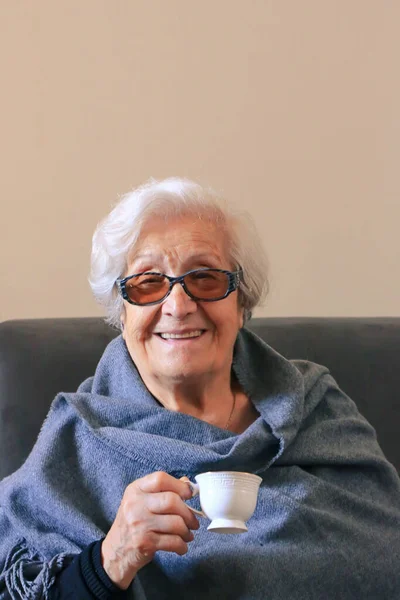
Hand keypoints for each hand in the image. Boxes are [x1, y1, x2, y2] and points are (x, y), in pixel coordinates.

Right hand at [101, 471, 198, 589]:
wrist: (116, 551)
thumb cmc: (133, 523)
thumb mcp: (142, 501)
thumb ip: (163, 490)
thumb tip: (187, 483)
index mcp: (136, 489)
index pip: (160, 478)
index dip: (179, 486)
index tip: (189, 494)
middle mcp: (136, 504)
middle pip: (172, 501)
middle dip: (188, 513)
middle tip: (193, 521)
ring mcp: (139, 524)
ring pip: (176, 523)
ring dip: (187, 531)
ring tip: (187, 534)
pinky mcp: (145, 542)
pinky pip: (173, 541)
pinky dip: (182, 545)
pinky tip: (181, 546)